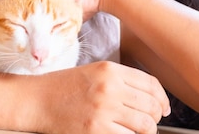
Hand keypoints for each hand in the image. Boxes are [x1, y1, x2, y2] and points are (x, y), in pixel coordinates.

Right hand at [35, 61, 170, 133]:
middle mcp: (110, 88)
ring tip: (138, 131)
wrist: (35, 100)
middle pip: (151, 105)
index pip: (151, 84)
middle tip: (150, 121)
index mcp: (110, 70)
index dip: (162, 98)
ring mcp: (104, 110)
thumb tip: (149, 99)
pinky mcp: (96, 130)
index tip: (164, 107)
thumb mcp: (92, 72)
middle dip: (156, 116)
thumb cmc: (61, 87)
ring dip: (146, 131)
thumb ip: (120, 81)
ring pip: (145, 125)